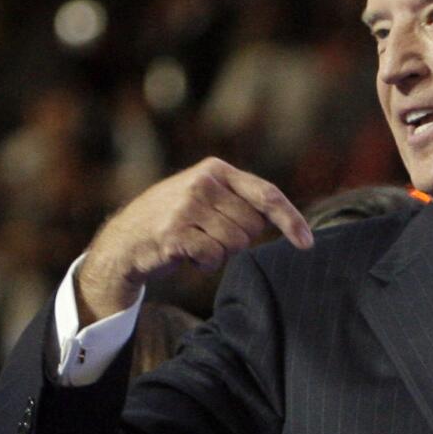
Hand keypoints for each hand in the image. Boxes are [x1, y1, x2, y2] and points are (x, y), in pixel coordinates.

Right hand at [76, 157, 313, 315]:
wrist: (126, 240)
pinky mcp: (175, 232)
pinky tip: (184, 254)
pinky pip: (213, 257)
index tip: (307, 243)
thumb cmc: (175, 222)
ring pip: (235, 244)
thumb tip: (287, 220)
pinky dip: (204, 264)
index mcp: (216, 169)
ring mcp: (188, 206)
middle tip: (209, 235)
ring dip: (219, 253)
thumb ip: (239, 201)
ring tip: (195, 243)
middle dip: (238, 240)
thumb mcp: (206, 198)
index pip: (267, 194)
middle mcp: (203, 182)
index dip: (290, 220)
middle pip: (253, 227)